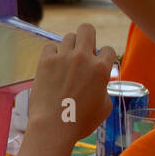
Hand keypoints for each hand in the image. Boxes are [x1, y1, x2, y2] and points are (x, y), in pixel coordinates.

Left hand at [26, 24, 115, 142]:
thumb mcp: (104, 107)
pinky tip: (53, 66)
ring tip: (67, 61)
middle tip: (83, 51)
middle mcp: (83, 58)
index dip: (105, 57)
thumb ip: (104, 88)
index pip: (108, 49)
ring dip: (70, 47)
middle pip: (87, 29)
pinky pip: (50, 47)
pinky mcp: (45, 61)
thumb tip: (100, 83)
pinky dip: (52, 54)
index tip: (98, 65)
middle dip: (88, 37)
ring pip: (68, 36)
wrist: (53, 126)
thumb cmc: (80, 122)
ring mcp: (63, 58)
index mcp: (101, 69)